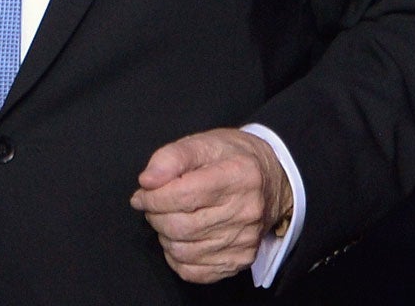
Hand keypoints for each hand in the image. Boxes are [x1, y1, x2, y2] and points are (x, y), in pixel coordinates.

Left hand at [131, 128, 292, 284]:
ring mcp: (245, 240)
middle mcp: (246, 211)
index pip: (184, 195)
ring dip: (164, 235)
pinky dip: (177, 257)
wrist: (272, 181)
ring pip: (184, 251)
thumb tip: (147, 181)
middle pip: (181, 226)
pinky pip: (194, 271)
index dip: (153, 196)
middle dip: (155, 215)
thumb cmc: (233, 159)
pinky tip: (180, 238)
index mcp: (238, 175)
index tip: (143, 193)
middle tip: (152, 205)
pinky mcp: (241, 260)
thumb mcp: (204, 143)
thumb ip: (172, 157)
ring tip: (168, 218)